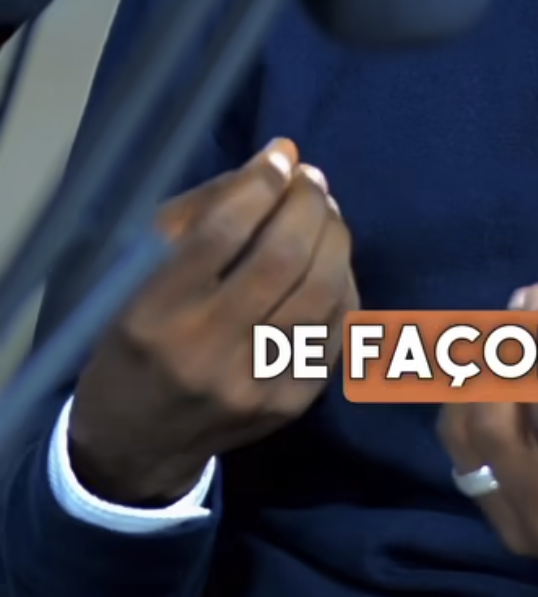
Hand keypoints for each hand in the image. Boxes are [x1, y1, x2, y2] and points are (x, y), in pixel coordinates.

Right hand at [68, 138, 356, 505]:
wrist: (138, 439)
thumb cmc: (135, 336)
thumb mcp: (139, 271)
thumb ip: (201, 212)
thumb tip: (275, 162)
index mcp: (156, 313)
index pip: (222, 233)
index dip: (262, 184)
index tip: (282, 156)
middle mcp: (207, 352)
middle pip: (282, 260)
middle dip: (308, 206)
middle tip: (311, 181)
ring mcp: (255, 384)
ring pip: (322, 294)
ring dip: (334, 239)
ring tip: (325, 213)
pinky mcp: (291, 404)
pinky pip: (336, 330)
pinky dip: (342, 284)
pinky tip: (330, 262)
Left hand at [438, 272, 537, 585]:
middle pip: (497, 427)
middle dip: (506, 352)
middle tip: (530, 298)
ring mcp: (522, 530)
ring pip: (468, 433)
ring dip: (484, 367)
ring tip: (515, 324)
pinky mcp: (503, 525)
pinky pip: (464, 450)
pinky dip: (475, 398)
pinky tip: (503, 364)